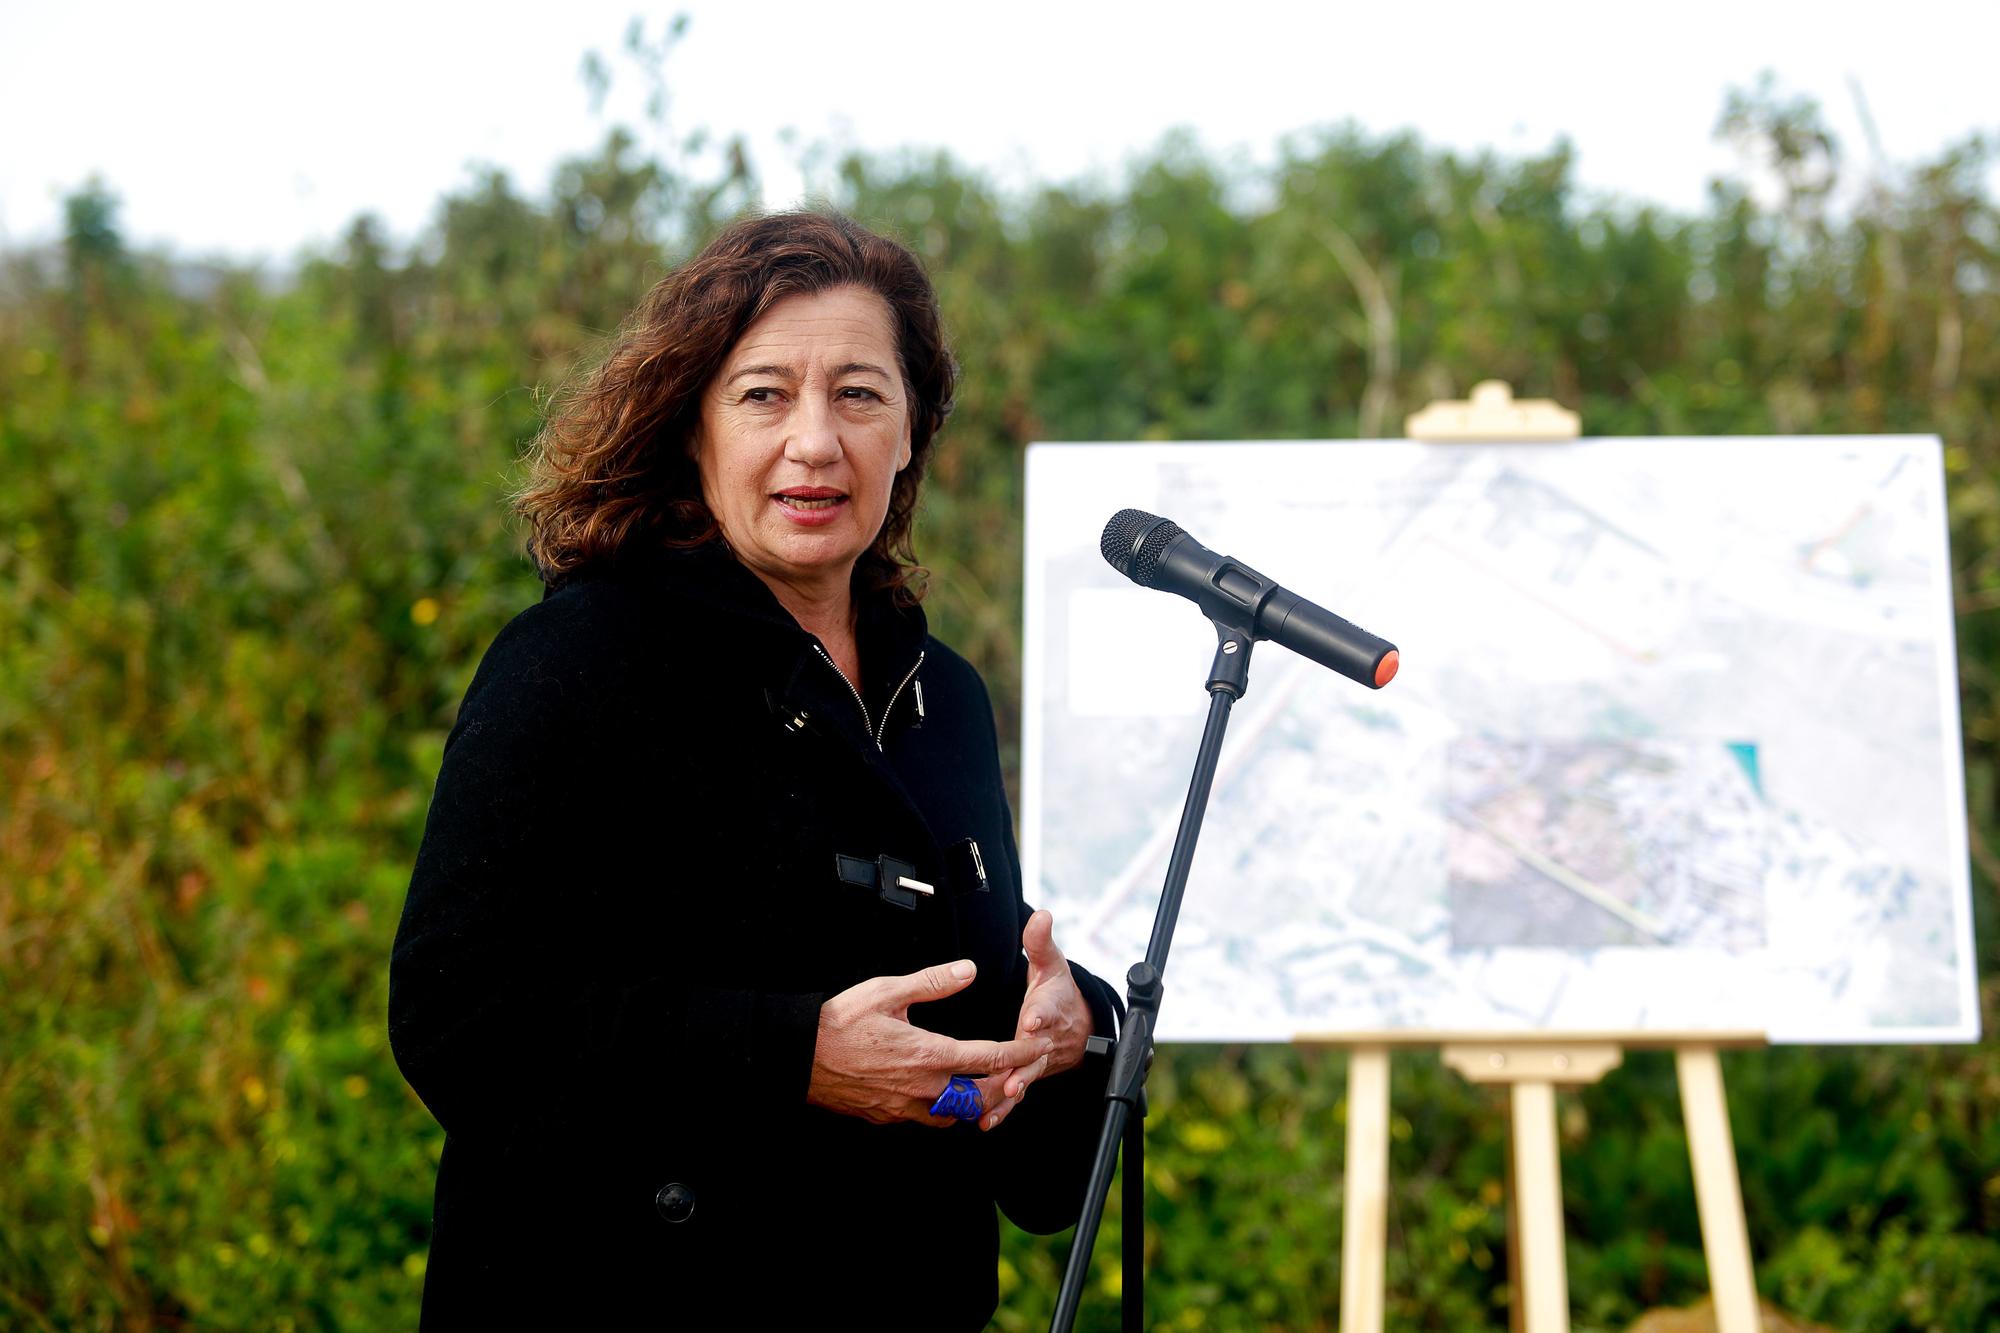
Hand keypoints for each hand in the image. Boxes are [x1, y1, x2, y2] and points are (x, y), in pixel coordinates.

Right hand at [807, 960, 1049, 1126]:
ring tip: (983, 1084)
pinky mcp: (886, 1116)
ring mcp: (904, 1106)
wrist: (798, 1056)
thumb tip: (968, 970)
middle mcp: (923, 1088)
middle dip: (1006, 1085)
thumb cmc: (839, 1022)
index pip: (990, 1058)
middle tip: (1018, 1071)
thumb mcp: (887, 991)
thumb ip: (932, 982)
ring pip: (955, 1114)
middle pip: (981, 1097)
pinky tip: (940, 1094)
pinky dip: (943, 1109)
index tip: (1038, 1046)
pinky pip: (926, 1119)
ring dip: (974, 1102)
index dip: (1020, 1052)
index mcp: (929, 1054)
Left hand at [978, 910, 1092, 1131]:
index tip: (1032, 1021)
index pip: (1047, 1010)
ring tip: (1000, 1102)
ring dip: (1013, 1091)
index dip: (1040, 1015)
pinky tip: (986, 1121)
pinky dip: (1003, 1109)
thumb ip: (1039, 941)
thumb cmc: (1056, 990)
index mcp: (1049, 1007)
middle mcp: (1046, 1038)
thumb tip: (1042, 914)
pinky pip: (1016, 1094)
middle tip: (1014, 1077)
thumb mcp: (1050, 962)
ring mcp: (1037, 1060)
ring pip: (1026, 1077)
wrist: (1077, 1024)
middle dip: (1025, 1064)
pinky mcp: (1027, 1075)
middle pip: (1037, 1051)